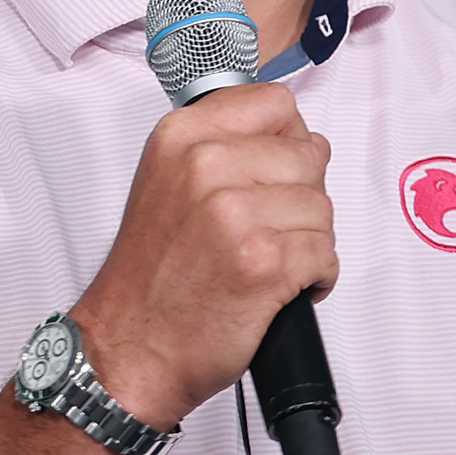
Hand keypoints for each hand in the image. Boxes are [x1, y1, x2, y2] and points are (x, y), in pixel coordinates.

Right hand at [69, 82, 335, 429]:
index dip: (288, 142)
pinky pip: (326, 255)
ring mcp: (234, 214)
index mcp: (182, 136)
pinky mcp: (263, 263)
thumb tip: (306, 141)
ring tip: (268, 263)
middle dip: (300, 199)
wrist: (129, 350)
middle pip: (308, 157)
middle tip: (266, 231)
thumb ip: (230, 148)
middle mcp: (205, 166)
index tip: (274, 172)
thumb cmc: (150, 278)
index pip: (276, 104)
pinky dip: (315, 278)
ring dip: (308, 242)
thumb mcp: (168, 184)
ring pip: (322, 209)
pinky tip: (280, 288)